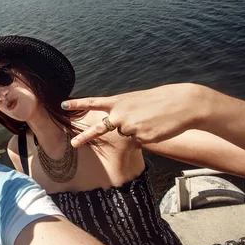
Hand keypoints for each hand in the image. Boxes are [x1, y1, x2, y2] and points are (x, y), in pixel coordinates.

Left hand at [62, 83, 208, 146]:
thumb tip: (116, 125)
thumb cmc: (160, 100)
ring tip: (150, 120)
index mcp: (119, 102)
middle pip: (100, 128)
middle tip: (72, 144)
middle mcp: (120, 114)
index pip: (94, 102)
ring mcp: (130, 127)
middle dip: (85, 137)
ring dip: (137, 130)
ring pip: (126, 134)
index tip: (63, 105)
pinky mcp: (141, 138)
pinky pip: (139, 140)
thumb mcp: (136, 101)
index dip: (78, 104)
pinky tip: (156, 128)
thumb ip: (123, 111)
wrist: (181, 104)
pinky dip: (147, 136)